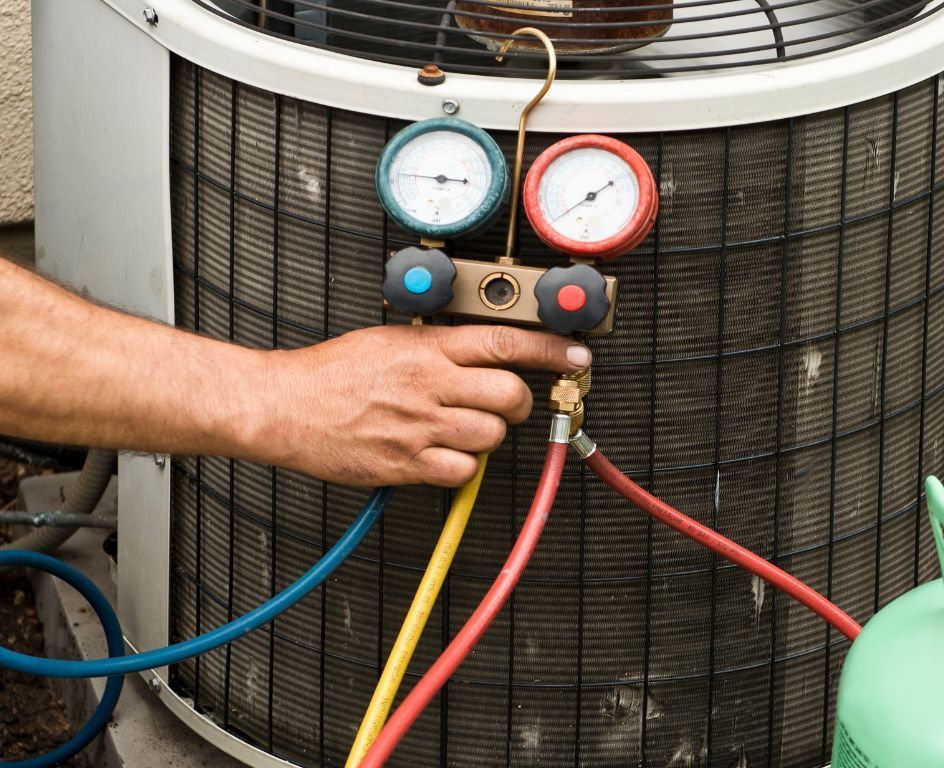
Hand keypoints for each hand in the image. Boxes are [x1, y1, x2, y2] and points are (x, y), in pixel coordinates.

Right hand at [249, 325, 590, 487]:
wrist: (284, 405)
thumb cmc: (330, 373)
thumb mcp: (388, 339)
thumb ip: (437, 345)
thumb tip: (479, 351)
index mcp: (428, 348)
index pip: (506, 341)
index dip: (551, 349)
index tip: (574, 356)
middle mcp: (430, 384)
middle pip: (512, 395)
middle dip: (520, 402)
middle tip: (508, 404)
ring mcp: (420, 426)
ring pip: (491, 435)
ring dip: (488, 435)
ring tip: (462, 429)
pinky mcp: (406, 463)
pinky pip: (463, 472)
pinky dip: (462, 467)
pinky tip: (442, 455)